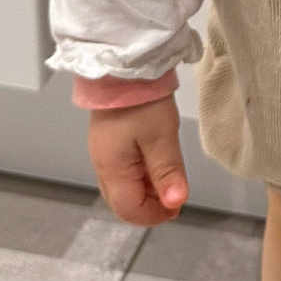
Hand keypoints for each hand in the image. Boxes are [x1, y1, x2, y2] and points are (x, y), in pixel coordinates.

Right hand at [87, 95, 189, 223]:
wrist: (124, 65)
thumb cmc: (142, 101)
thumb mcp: (162, 136)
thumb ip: (167, 172)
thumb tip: (175, 204)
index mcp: (112, 170)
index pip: (129, 210)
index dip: (155, 215)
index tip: (178, 205)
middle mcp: (102, 166)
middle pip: (123, 202)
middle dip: (150, 205)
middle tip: (174, 193)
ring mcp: (103, 153)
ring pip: (123, 187)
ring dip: (146, 190)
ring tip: (169, 178)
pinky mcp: (108, 141)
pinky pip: (122, 171)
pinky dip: (140, 175)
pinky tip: (156, 162)